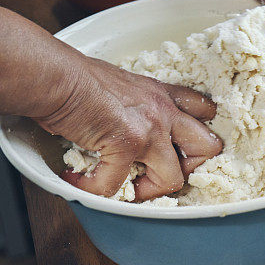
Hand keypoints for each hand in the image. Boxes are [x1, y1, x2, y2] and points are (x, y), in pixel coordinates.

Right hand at [41, 56, 222, 200]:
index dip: (197, 135)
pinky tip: (79, 181)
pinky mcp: (125, 146)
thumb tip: (126, 122)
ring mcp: (149, 130)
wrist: (56, 75)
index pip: (204, 112)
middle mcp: (164, 112)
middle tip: (162, 171)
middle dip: (190, 167)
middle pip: (208, 147)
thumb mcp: (124, 83)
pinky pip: (116, 185)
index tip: (182, 148)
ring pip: (174, 178)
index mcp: (163, 96)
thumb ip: (136, 104)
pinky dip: (94, 189)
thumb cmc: (77, 76)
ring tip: (127, 186)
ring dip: (150, 190)